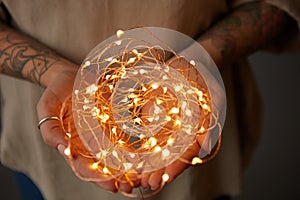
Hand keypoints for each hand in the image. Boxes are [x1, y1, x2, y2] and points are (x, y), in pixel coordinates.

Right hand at [36, 61, 131, 192]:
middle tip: (129, 187)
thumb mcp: (47, 108)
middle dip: (115, 179)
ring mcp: (102, 135)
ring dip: (127, 170)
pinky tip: (144, 158)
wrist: (72, 75)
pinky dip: (133, 151)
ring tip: (140, 178)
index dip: (96, 178)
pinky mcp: (114, 124)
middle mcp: (88, 143)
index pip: (83, 166)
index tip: (110, 185)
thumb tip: (63, 149)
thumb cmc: (57, 91)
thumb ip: (50, 129)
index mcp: (72, 143)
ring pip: (115, 158)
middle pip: (102, 167)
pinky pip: (124, 140)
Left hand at [139, 56, 210, 189]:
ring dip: (150, 166)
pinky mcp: (157, 122)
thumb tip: (205, 148)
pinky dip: (144, 151)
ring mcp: (170, 129)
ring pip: (160, 152)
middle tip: (148, 184)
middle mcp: (183, 133)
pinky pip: (151, 140)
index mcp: (197, 130)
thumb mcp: (209, 96)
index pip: (188, 153)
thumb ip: (209, 121)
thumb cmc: (200, 78)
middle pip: (173, 157)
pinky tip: (135, 161)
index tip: (165, 178)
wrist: (187, 64)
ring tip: (139, 179)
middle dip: (161, 171)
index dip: (177, 166)